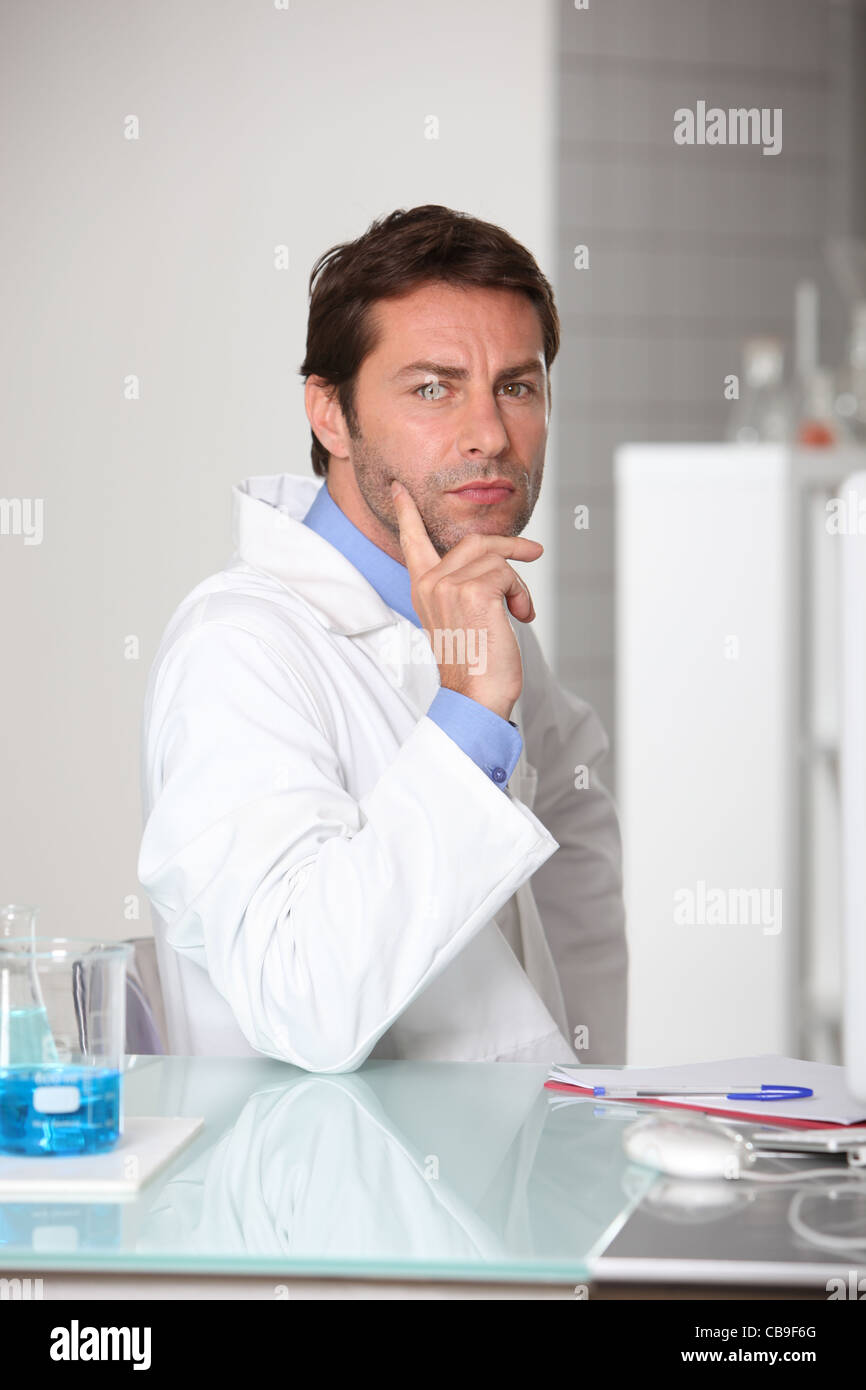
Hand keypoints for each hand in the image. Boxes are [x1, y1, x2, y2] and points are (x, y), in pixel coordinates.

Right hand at [390, 480, 541, 721]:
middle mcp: (430, 584)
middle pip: (476, 542)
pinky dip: (522, 594)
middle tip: (535, 552)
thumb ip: (464, 589)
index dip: (407, 514)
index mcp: (422, 590)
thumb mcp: (461, 619)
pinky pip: (509, 573)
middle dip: (510, 548)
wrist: (476, 697)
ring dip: (517, 584)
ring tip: (520, 612)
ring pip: (496, 557)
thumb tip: (498, 565)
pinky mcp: (474, 591)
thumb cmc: (475, 665)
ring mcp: (449, 586)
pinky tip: (520, 617)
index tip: (399, 490)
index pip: (412, 543)